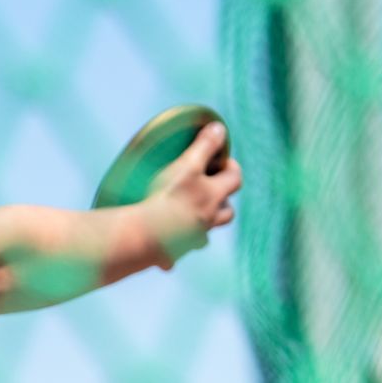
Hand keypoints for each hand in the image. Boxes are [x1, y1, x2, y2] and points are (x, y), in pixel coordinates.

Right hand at [143, 122, 242, 270]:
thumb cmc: (167, 197)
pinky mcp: (172, 254)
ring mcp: (192, 239)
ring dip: (203, 224)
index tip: (219, 159)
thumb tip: (219, 128)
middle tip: (207, 189)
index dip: (230, 166)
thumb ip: (204, 145)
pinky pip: (175, 255)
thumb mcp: (187, 164)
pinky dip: (173, 250)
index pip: (235, 178)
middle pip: (227, 211)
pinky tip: (162, 250)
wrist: (146, 235)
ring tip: (188, 217)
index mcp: (213, 196)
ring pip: (206, 233)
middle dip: (221, 198)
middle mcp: (208, 220)